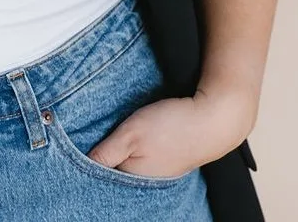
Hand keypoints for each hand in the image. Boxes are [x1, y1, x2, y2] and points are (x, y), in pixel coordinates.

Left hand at [86, 87, 254, 178]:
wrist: (214, 119)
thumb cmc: (172, 126)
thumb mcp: (131, 134)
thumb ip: (106, 152)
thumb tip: (83, 165)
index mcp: (134, 178)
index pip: (102, 171)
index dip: (92, 154)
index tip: (83, 139)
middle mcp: (147, 179)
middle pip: (117, 166)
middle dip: (108, 151)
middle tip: (101, 130)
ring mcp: (161, 169)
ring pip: (132, 158)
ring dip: (125, 146)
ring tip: (121, 129)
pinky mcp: (170, 157)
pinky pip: (147, 154)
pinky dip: (140, 145)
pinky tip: (140, 133)